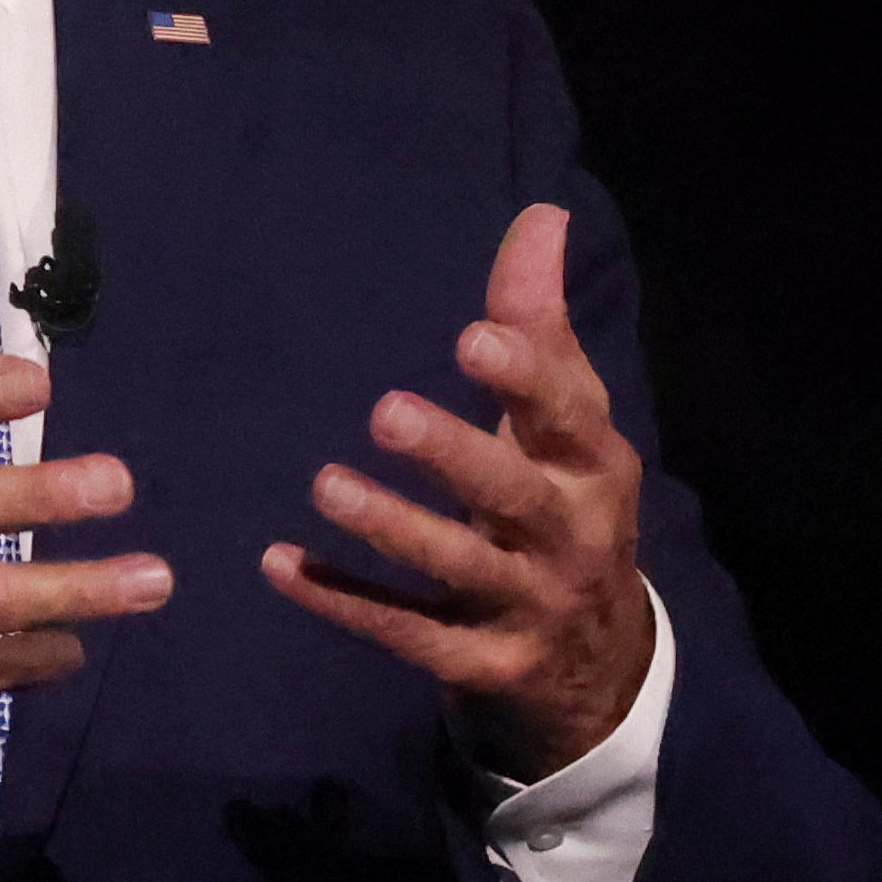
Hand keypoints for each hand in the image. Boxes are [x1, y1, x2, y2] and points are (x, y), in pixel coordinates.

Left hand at [261, 204, 652, 781]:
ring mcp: (527, 606)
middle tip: (384, 411)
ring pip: (457, 566)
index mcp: (593, 465)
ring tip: (325, 484)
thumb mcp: (567, 422)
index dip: (526, 378)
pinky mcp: (482, 664)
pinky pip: (408, 633)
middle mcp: (568, 535)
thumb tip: (541, 214)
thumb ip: (539, 323)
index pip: (567, 415)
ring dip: (391, 527)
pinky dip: (344, 601)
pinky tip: (281, 566)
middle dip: (454, 454)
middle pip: (513, 494)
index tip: (473, 337)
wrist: (601, 667)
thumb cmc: (565, 505)